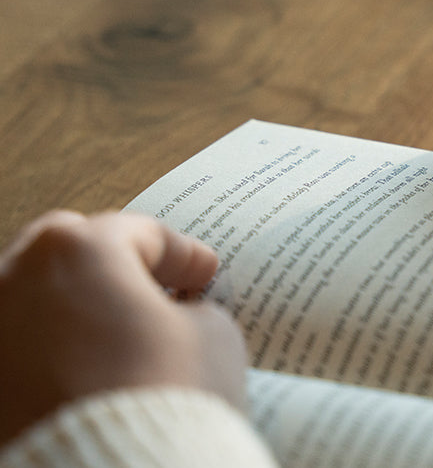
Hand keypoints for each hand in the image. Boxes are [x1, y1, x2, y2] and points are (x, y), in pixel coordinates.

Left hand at [0, 210, 245, 444]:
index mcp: (75, 248)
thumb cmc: (164, 396)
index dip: (183, 254)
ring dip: (78, 310)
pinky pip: (22, 349)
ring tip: (122, 339)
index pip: (139, 235)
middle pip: (72, 254)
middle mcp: (15, 277)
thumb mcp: (214, 334)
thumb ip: (195, 309)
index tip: (203, 275)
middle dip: (116, 269)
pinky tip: (90, 374)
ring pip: (37, 302)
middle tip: (159, 292)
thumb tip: (180, 317)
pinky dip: (52, 353)